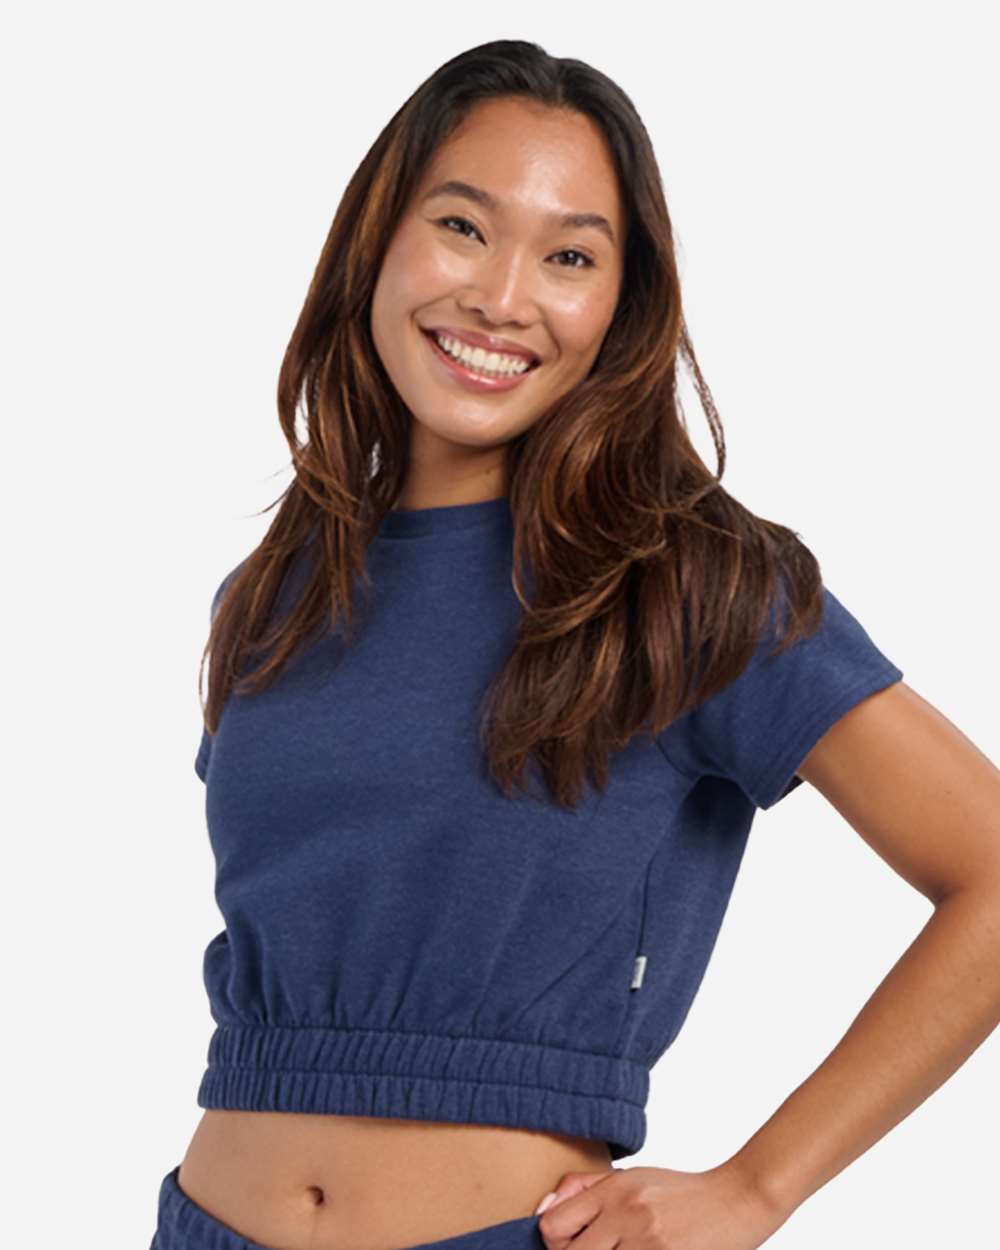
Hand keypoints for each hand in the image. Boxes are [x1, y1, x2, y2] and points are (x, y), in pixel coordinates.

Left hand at [531, 1164, 789, 1249]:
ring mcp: (649, 1243)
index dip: (555, 1242)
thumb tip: (543, 1208)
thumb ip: (585, 1188)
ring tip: (620, 1249)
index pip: (553, 1226)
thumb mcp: (631, 1177)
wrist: (736, 1200)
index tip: (569, 1244)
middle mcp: (627, 1216)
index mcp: (614, 1191)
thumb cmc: (678, 1192)